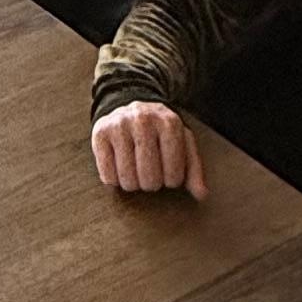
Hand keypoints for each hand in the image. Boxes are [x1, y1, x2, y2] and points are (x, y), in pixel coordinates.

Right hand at [92, 102, 206, 201]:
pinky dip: (114, 180)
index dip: (172, 180)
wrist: (132, 106)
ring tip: (136, 171)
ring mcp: (119, 126)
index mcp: (169, 123)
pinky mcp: (100, 132)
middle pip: (149, 178)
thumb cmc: (161, 132)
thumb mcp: (182, 144)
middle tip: (151, 173)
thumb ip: (194, 169)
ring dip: (133, 184)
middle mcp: (143, 120)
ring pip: (127, 179)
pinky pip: (107, 175)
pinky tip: (120, 167)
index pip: (173, 174)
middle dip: (152, 184)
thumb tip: (202, 194)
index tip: (169, 172)